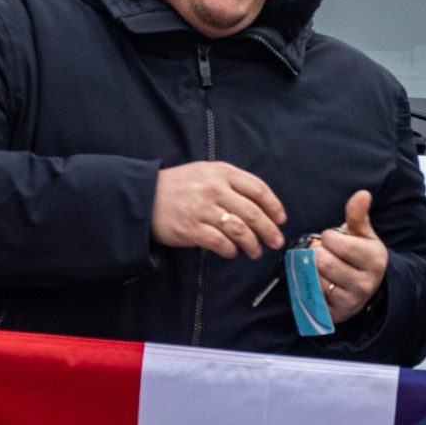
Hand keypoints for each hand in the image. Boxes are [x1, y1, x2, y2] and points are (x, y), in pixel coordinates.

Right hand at [151, 161, 285, 258]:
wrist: (144, 195)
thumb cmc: (180, 185)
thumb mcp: (206, 172)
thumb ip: (231, 183)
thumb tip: (260, 206)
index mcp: (222, 172)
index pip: (258, 189)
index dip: (274, 206)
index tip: (281, 219)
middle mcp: (214, 189)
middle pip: (253, 213)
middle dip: (269, 230)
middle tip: (276, 242)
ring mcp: (202, 209)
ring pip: (240, 230)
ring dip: (252, 244)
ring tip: (255, 251)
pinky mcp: (191, 229)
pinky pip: (220, 243)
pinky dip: (230, 250)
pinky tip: (232, 252)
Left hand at [309, 191, 389, 322]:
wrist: (369, 286)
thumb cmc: (362, 254)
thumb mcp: (363, 234)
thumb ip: (358, 215)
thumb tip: (362, 194)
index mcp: (374, 259)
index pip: (337, 243)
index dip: (329, 237)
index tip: (332, 239)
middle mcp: (365, 283)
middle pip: (323, 262)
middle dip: (318, 253)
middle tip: (323, 252)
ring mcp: (351, 301)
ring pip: (315, 279)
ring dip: (311, 269)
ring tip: (320, 266)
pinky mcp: (336, 314)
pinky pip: (311, 296)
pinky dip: (309, 285)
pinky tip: (318, 280)